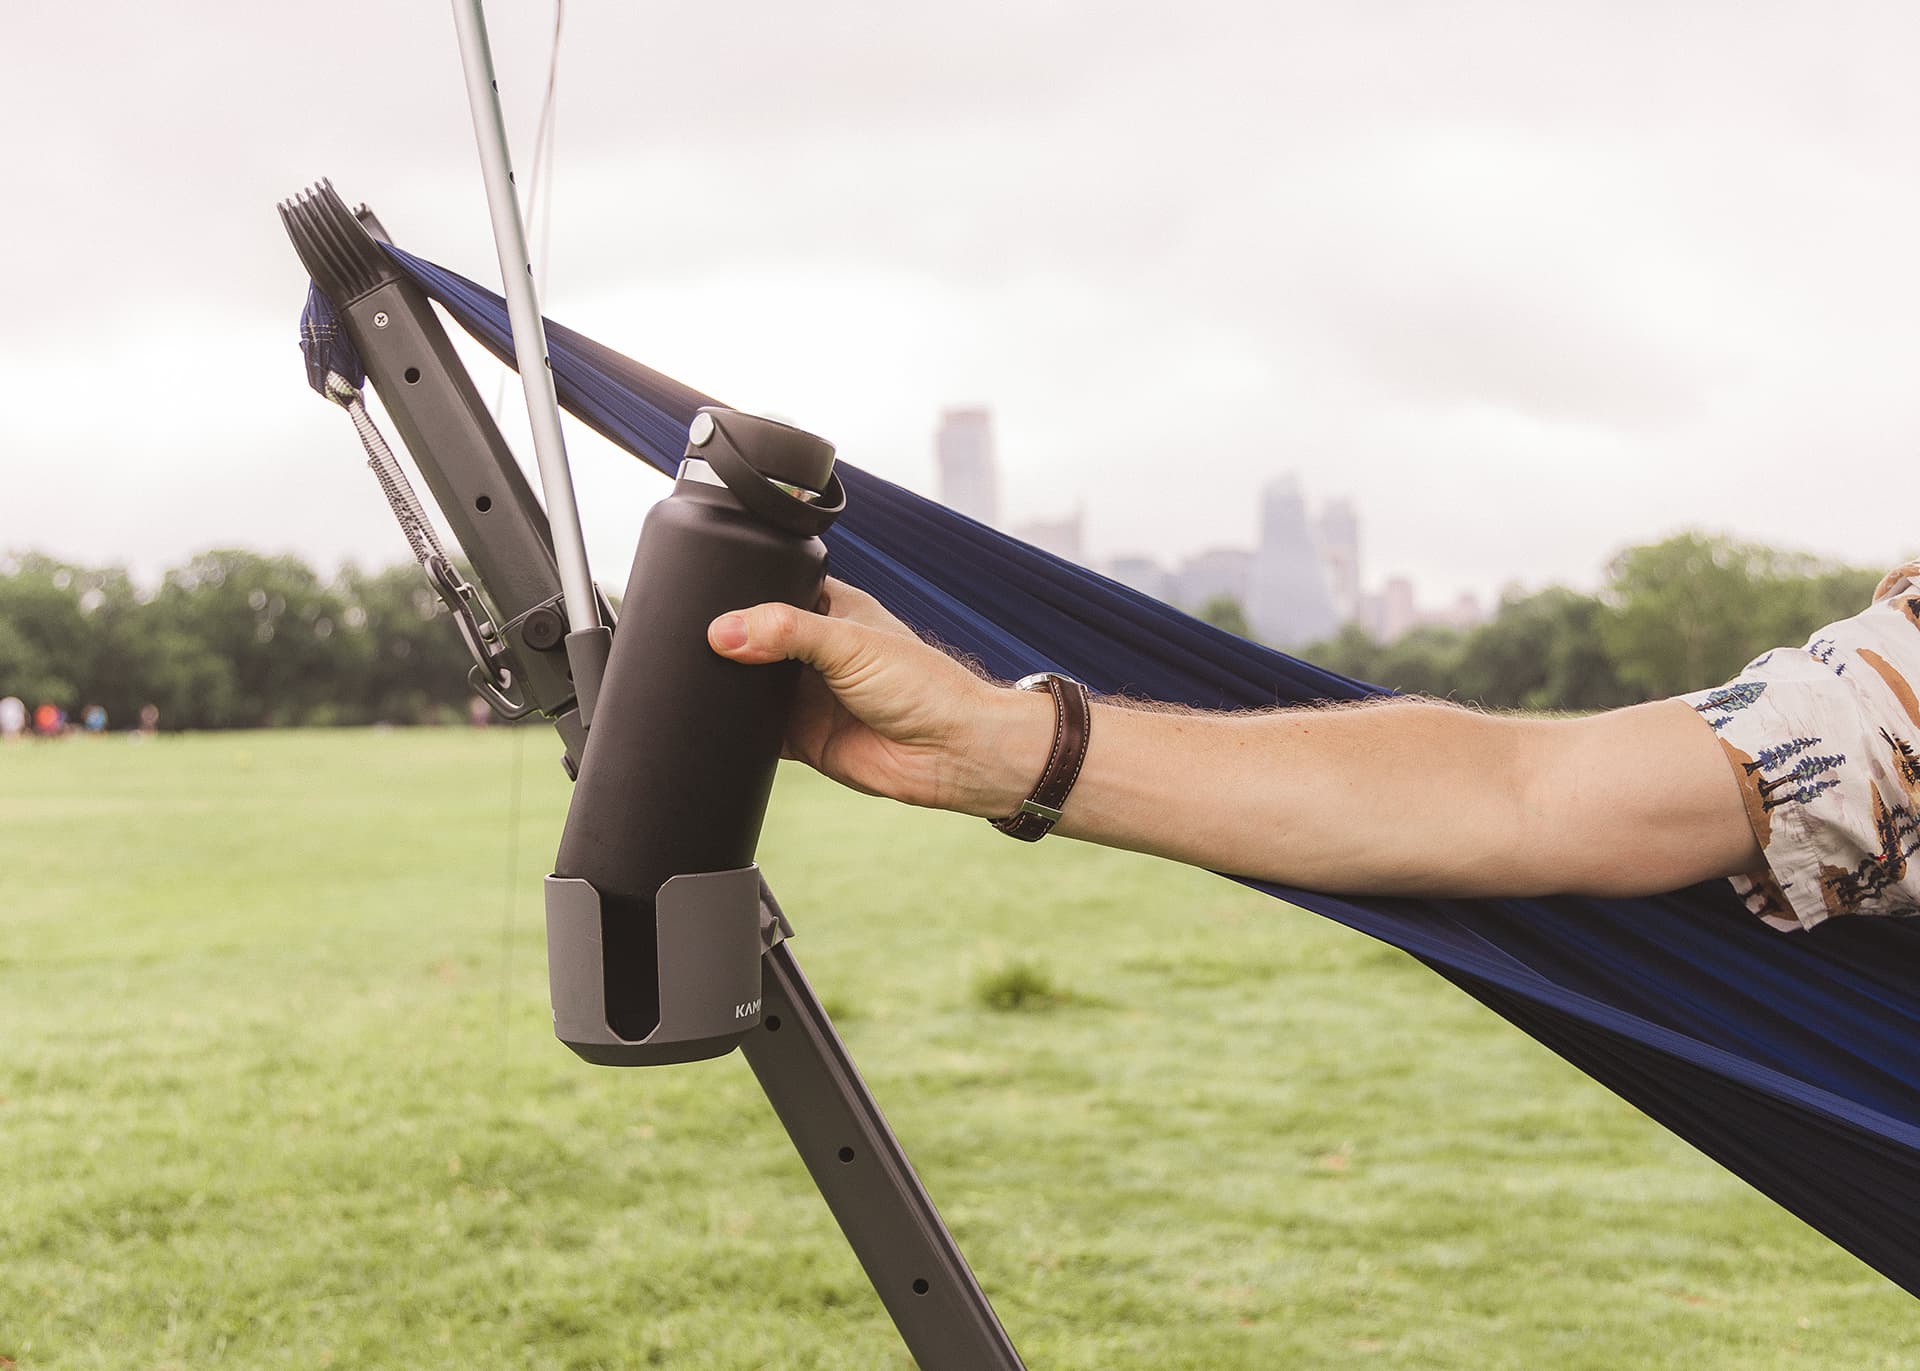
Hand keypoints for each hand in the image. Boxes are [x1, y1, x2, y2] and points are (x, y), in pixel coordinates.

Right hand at [708, 579, 1048, 816]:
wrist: (950, 754)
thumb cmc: (924, 686)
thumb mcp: (851, 642)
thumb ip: (787, 632)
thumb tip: (724, 632)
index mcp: (830, 609)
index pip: (772, 588)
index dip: (739, 591)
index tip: (702, 594)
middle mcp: (813, 651)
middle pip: (751, 639)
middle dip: (726, 643)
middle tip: (692, 642)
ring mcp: (805, 695)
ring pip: (747, 686)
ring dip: (727, 686)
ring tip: (700, 679)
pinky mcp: (800, 738)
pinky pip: (754, 733)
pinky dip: (735, 730)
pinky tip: (719, 722)